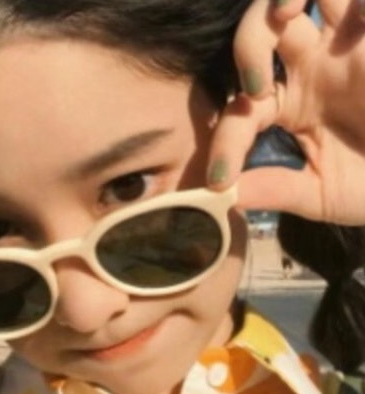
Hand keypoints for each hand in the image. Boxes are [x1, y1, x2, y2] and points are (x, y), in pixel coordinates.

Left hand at [207, 0, 364, 224]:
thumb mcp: (322, 193)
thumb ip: (277, 189)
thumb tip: (225, 197)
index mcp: (286, 105)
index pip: (241, 112)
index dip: (226, 144)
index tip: (219, 180)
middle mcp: (306, 68)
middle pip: (261, 30)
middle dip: (249, 46)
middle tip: (256, 90)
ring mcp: (344, 42)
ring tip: (285, 14)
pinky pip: (357, 0)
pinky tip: (334, 5)